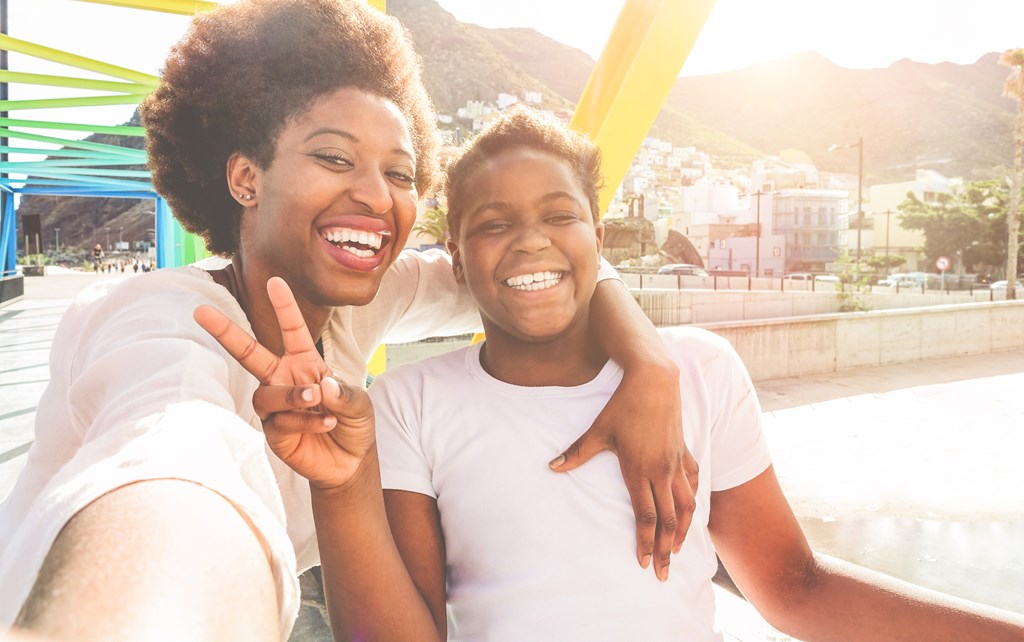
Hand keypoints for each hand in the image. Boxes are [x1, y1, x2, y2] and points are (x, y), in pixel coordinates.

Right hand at [194, 277, 375, 489]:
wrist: (350, 462)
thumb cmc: (354, 424)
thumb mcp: (360, 404)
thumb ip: (345, 394)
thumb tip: (322, 386)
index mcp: (305, 363)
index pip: (292, 330)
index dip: (284, 307)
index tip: (274, 282)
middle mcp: (284, 379)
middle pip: (249, 353)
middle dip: (225, 332)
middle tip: (201, 312)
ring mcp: (276, 406)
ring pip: (266, 393)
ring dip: (291, 395)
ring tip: (315, 399)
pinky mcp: (274, 433)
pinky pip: (279, 422)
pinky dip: (303, 422)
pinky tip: (325, 423)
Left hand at [548, 365, 696, 581]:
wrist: (654, 380)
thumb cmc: (623, 405)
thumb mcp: (598, 430)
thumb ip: (577, 453)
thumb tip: (552, 467)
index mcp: (638, 470)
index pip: (645, 517)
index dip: (645, 543)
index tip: (645, 564)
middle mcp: (661, 472)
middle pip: (667, 520)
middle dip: (666, 549)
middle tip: (665, 573)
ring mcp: (676, 463)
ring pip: (685, 506)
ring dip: (683, 530)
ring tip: (679, 550)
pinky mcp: (685, 452)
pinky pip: (693, 484)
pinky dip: (693, 502)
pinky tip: (690, 513)